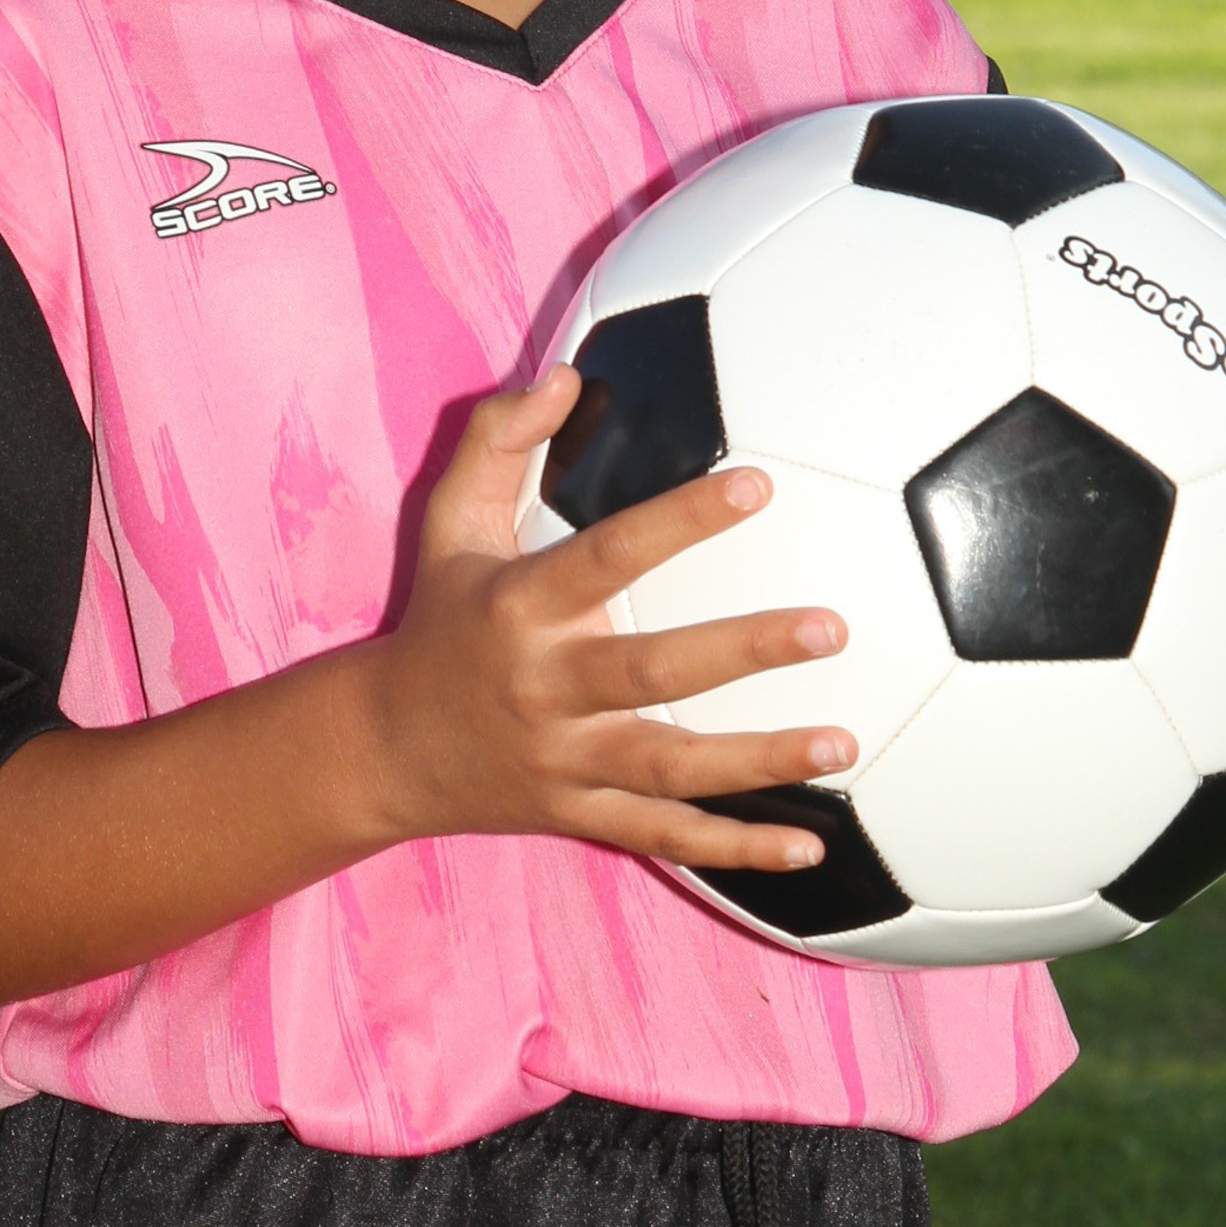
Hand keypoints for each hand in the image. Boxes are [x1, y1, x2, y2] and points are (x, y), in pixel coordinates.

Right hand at [364, 365, 855, 874]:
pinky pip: (665, 839)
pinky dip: (737, 851)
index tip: (759, 485)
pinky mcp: (580, 817)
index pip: (609, 556)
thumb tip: (565, 375)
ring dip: (760, 762)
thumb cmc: (438, 617)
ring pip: (671, 768)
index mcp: (521, 606)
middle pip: (654, 672)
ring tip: (843, 744)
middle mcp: (546, 687)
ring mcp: (566, 762)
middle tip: (831, 627)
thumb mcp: (450, 522)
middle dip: (745, 650)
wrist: (382, 749)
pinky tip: (810, 849)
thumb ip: (498, 439)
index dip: (682, 520)